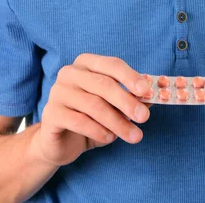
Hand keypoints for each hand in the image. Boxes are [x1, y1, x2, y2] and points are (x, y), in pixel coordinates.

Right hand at [34, 55, 152, 166]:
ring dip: (117, 122)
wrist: (60, 142)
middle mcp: (70, 72)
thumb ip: (132, 98)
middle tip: (144, 117)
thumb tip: (154, 95)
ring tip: (133, 135)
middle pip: (104, 84)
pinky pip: (79, 121)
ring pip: (94, 105)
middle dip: (127, 101)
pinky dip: (98, 130)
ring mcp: (57, 91)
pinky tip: (110, 138)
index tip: (147, 91)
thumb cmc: (91, 117)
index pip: (112, 64)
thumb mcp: (114, 107)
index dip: (131, 77)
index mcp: (86, 63)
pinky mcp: (50, 113)